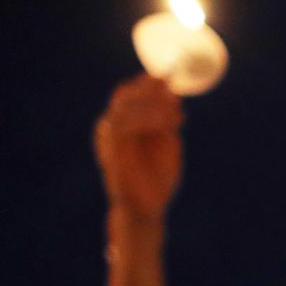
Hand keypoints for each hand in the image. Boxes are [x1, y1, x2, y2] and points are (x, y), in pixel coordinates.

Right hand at [94, 75, 183, 220]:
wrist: (148, 208)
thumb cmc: (157, 177)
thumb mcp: (167, 142)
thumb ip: (167, 119)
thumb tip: (173, 92)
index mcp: (125, 123)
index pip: (131, 93)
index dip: (148, 82)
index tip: (170, 77)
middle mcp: (112, 126)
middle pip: (125, 94)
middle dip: (149, 88)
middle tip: (171, 88)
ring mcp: (108, 137)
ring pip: (125, 105)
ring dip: (153, 105)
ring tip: (177, 116)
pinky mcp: (110, 149)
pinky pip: (123, 123)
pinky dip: (147, 119)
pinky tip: (167, 125)